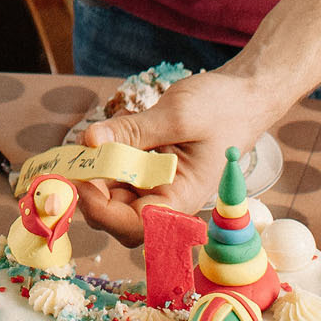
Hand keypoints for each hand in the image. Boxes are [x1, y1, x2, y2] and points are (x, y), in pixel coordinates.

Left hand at [68, 68, 284, 242]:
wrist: (245, 95)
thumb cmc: (223, 108)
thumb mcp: (177, 115)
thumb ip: (133, 131)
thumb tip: (89, 140)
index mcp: (183, 197)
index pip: (137, 225)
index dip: (103, 211)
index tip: (82, 180)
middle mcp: (168, 198)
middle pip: (119, 217)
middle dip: (92, 194)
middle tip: (75, 158)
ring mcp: (158, 184)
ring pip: (114, 196)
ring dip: (94, 175)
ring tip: (88, 143)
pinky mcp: (149, 169)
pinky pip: (120, 174)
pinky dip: (104, 159)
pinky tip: (102, 137)